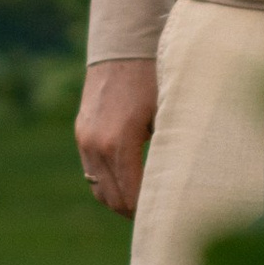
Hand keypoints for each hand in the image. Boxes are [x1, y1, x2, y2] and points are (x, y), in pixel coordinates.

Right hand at [77, 58, 156, 216]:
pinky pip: (92, 170)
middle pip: (112, 198)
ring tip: (143, 204)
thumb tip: (182, 187)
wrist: (124, 46)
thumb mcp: (167, 114)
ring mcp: (84, 139)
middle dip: (133, 211)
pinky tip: (129, 182)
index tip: (166, 218)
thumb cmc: (155, 78)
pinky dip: (109, 182)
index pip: (130, 196)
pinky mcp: (81, 132)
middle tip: (157, 217)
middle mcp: (95, 144)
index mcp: (119, 143)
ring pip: (98, 188)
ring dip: (118, 199)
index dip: (147, 212)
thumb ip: (169, 151)